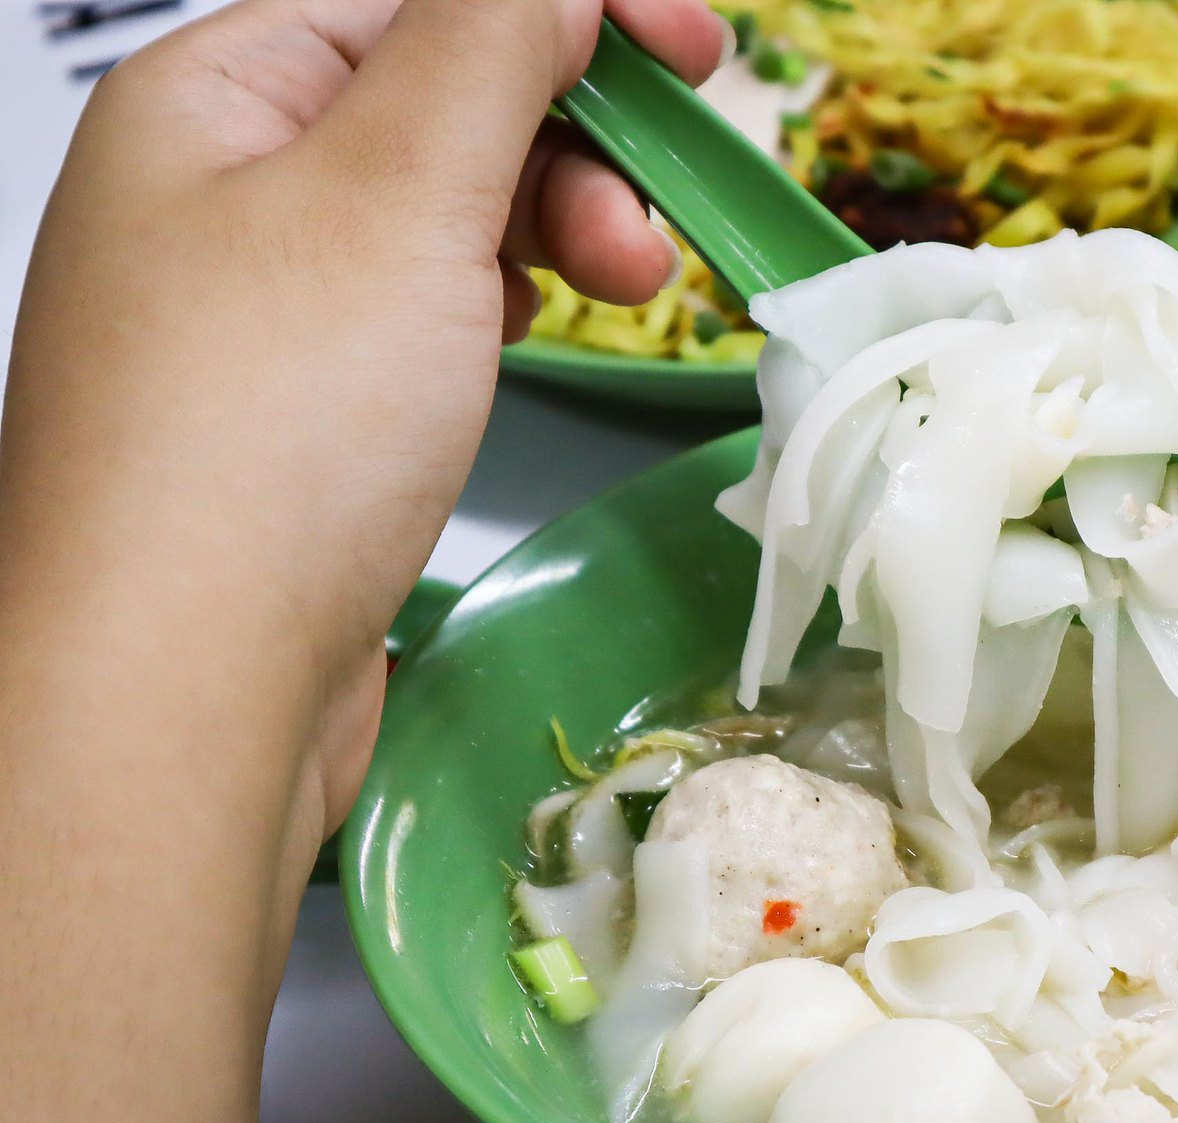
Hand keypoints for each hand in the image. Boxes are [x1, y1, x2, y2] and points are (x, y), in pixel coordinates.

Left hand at [3, 0, 727, 841]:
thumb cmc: (259, 445)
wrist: (183, 692)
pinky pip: (423, 314)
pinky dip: (499, 310)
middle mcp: (222, 194)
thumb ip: (488, 47)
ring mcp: (259, 312)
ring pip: (442, 216)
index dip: (560, 10)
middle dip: (571, 143)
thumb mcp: (395, 192)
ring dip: (552, 232)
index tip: (686, 51)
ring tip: (622, 296)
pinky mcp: (304, 416)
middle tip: (653, 221)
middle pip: (436, 103)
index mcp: (213, 99)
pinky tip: (524, 345)